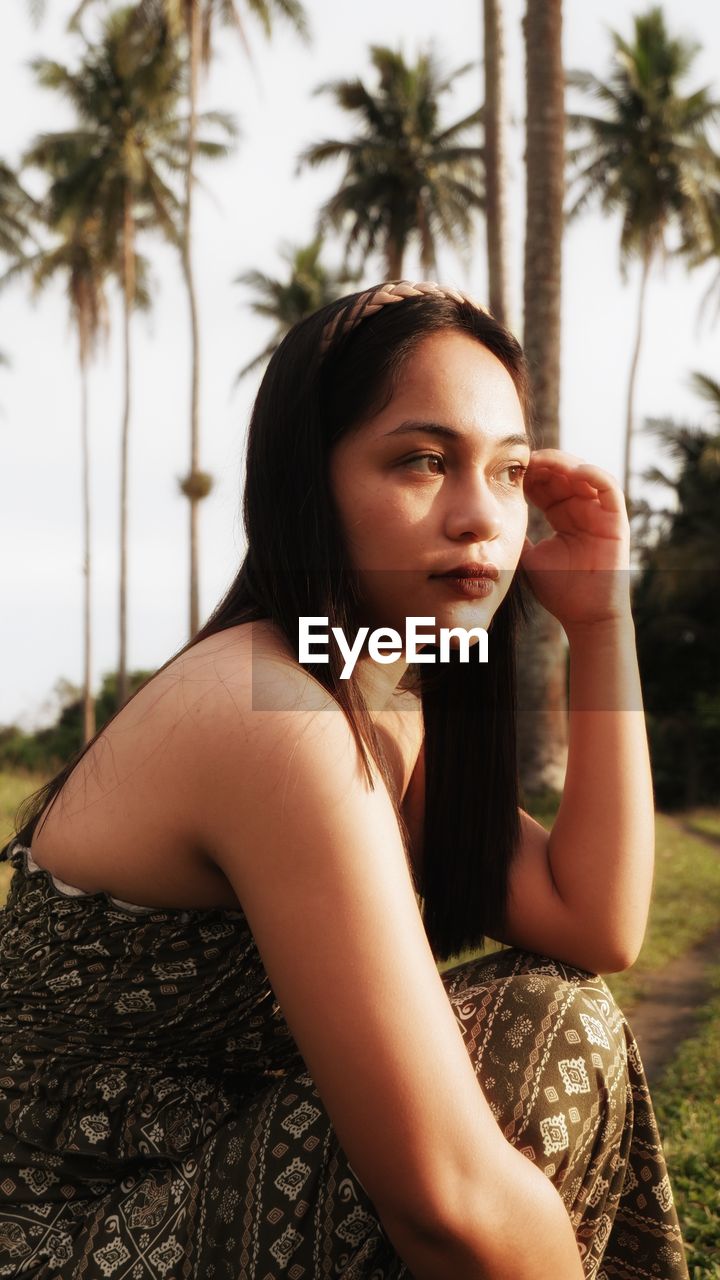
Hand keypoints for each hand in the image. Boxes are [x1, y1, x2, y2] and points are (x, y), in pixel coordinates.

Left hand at [520, 448, 631, 629]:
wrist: (585, 615)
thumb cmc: (559, 590)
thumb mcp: (529, 556)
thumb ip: (517, 536)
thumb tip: (493, 521)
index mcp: (562, 517)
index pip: (546, 485)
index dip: (529, 475)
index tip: (510, 471)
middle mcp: (582, 510)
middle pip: (563, 474)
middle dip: (543, 464)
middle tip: (523, 460)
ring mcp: (600, 513)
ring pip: (584, 474)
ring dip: (564, 463)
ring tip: (543, 461)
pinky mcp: (616, 520)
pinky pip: (608, 488)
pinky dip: (592, 474)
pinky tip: (573, 471)